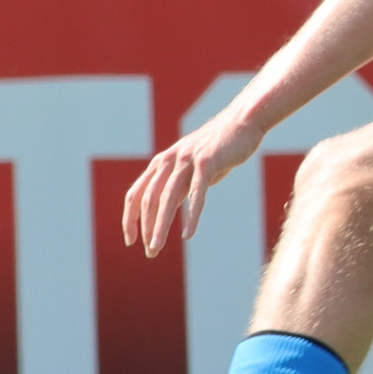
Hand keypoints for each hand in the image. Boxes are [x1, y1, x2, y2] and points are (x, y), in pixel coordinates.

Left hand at [121, 112, 264, 258]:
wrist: (242, 122)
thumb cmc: (217, 148)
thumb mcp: (191, 167)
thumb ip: (178, 185)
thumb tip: (166, 209)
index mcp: (161, 162)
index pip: (137, 194)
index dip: (130, 219)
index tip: (131, 240)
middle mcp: (169, 160)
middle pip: (149, 199)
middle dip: (146, 228)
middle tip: (150, 251)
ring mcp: (188, 160)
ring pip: (168, 198)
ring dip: (160, 226)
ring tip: (156, 247)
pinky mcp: (208, 162)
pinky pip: (197, 194)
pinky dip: (191, 215)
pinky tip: (188, 234)